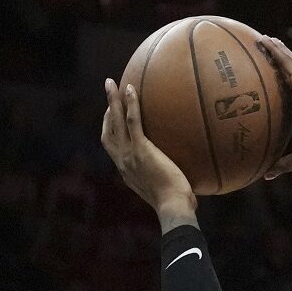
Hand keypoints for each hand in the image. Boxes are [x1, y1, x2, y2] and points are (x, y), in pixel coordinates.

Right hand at [101, 79, 195, 216]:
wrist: (174, 207)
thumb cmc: (177, 203)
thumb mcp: (165, 188)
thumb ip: (166, 176)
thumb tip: (185, 171)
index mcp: (126, 169)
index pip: (112, 145)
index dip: (110, 128)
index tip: (113, 114)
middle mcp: (122, 161)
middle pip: (108, 129)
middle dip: (106, 109)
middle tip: (108, 90)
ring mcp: (129, 154)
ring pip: (116, 122)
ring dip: (112, 101)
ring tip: (111, 82)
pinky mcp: (141, 150)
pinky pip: (133, 122)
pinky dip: (130, 105)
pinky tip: (131, 89)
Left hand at [257, 36, 291, 178]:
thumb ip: (283, 163)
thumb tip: (269, 174)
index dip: (287, 80)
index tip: (280, 74)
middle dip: (281, 59)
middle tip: (270, 48)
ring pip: (288, 61)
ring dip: (277, 50)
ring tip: (266, 39)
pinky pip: (285, 61)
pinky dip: (276, 50)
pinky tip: (266, 40)